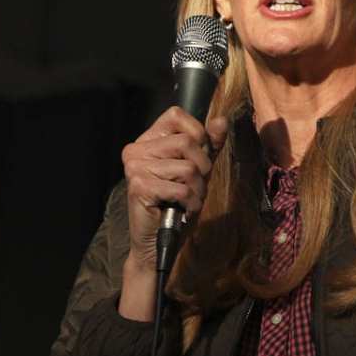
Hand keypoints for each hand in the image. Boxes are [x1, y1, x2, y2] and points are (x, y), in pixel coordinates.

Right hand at [120, 106, 226, 271]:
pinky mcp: (139, 187)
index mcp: (147, 140)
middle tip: (192, 187)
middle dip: (202, 168)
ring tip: (186, 201)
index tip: (196, 159)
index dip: (197, 134)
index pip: (176, 115)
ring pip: (188, 167)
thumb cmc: (177, 204)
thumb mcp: (198, 170)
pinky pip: (181, 189)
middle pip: (187, 142)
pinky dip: (190, 203)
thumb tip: (221, 120)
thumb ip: (209, 145)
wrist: (160, 240)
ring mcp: (135, 167)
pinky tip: (182, 210)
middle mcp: (136, 150)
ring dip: (197, 190)